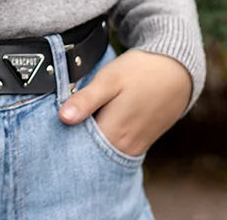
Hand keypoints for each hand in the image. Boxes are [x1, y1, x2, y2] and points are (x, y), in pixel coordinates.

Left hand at [58, 50, 193, 157]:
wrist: (177, 71)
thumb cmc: (140, 72)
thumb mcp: (109, 79)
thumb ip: (86, 100)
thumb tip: (62, 118)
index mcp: (113, 133)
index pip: (77, 149)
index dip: (61, 140)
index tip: (50, 128)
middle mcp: (124, 148)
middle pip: (89, 155)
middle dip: (73, 144)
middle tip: (60, 125)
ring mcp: (134, 148)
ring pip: (102, 153)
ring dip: (88, 143)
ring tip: (79, 122)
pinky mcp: (140, 143)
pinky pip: (115, 149)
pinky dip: (103, 141)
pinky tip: (96, 124)